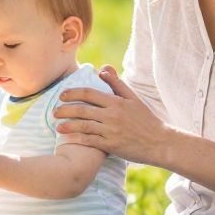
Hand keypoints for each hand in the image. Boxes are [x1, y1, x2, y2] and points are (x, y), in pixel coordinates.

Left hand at [55, 66, 172, 164]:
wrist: (160, 143)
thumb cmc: (146, 120)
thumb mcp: (133, 99)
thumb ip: (117, 84)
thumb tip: (102, 69)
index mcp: (117, 102)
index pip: (89, 93)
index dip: (72, 93)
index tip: (61, 95)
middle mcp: (112, 115)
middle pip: (82, 109)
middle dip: (65, 109)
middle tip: (54, 111)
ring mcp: (111, 131)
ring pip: (84, 126)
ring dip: (68, 125)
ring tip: (57, 125)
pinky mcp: (112, 145)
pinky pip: (90, 141)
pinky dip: (77, 139)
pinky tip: (67, 139)